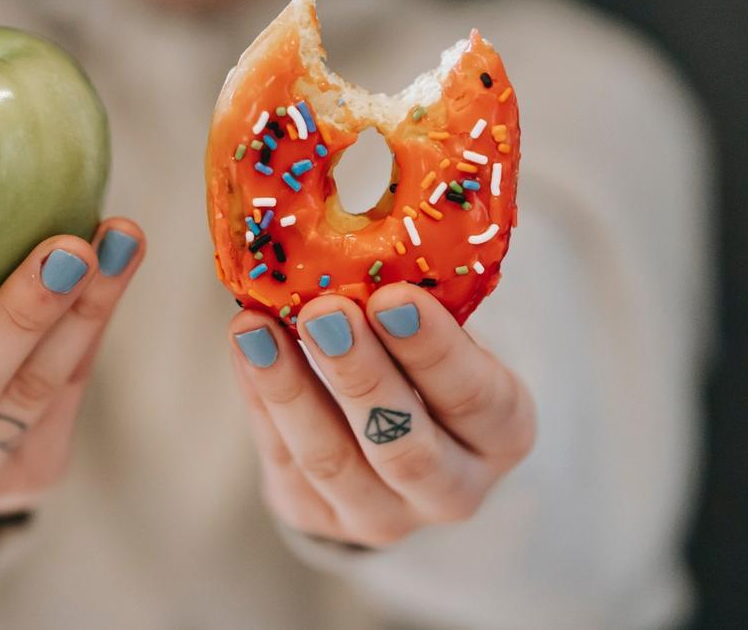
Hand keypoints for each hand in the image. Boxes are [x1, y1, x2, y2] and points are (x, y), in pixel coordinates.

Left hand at [229, 283, 535, 546]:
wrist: (388, 442)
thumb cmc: (421, 364)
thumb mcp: (442, 335)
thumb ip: (416, 303)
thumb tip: (360, 228)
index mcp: (501, 434)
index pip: (477, 399)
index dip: (435, 351)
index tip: (394, 297)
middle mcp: (452, 489)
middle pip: (405, 446)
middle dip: (360, 375)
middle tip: (324, 311)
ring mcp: (382, 516)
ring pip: (332, 461)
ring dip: (290, 389)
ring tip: (257, 327)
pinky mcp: (316, 518)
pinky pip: (283, 457)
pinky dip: (259, 397)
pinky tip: (246, 344)